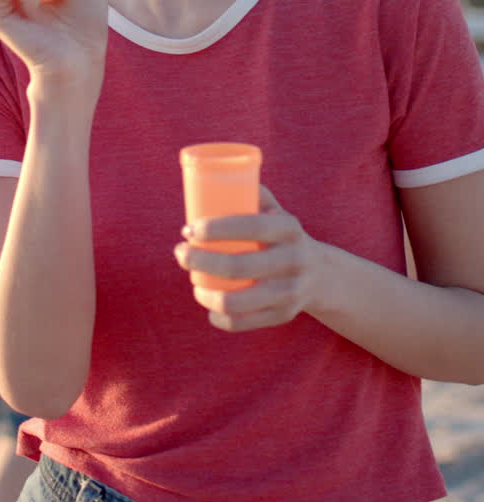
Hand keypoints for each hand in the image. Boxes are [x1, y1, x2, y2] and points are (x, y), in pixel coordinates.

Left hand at [174, 187, 324, 331]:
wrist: (320, 274)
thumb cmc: (281, 235)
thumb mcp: (276, 211)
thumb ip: (251, 192)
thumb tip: (211, 178)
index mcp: (289, 229)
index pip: (250, 226)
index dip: (214, 229)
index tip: (188, 229)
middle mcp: (293, 261)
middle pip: (237, 266)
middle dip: (199, 261)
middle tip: (181, 253)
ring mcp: (290, 292)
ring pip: (237, 301)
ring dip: (205, 293)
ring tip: (193, 281)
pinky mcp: (283, 316)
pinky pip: (243, 323)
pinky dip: (219, 318)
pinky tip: (208, 307)